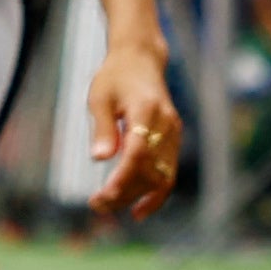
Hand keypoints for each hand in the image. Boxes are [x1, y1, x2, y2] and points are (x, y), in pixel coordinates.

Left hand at [80, 35, 182, 220]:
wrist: (141, 60)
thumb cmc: (115, 76)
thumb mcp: (100, 96)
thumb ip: (102, 127)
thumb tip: (99, 158)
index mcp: (146, 109)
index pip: (138, 153)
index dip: (122, 179)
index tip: (103, 196)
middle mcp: (166, 124)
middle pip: (150, 170)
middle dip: (124, 193)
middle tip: (96, 205)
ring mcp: (174, 132)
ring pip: (162, 177)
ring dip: (137, 197)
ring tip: (109, 206)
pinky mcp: (174, 139)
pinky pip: (169, 173)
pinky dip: (156, 194)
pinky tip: (138, 209)